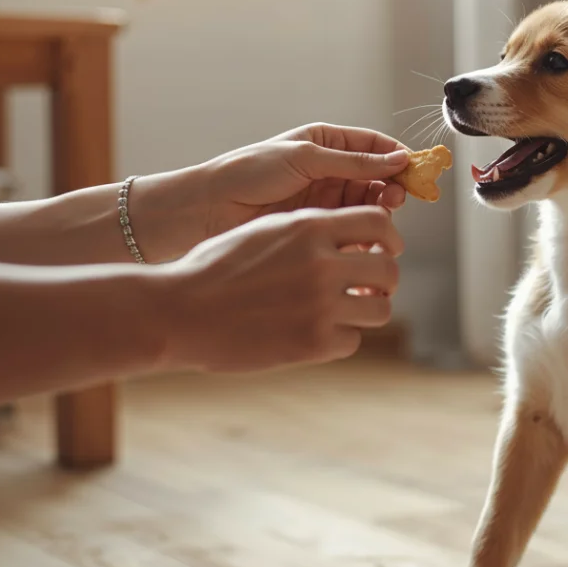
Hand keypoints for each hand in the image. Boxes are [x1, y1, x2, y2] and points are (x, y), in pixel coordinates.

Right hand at [160, 205, 401, 370]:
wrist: (178, 312)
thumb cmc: (215, 269)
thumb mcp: (264, 232)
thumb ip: (310, 232)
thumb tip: (353, 239)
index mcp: (309, 227)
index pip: (379, 222)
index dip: (388, 238)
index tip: (383, 251)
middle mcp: (322, 264)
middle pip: (388, 270)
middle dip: (385, 280)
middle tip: (371, 289)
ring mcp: (320, 306)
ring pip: (380, 309)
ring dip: (367, 311)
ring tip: (347, 312)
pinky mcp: (313, 344)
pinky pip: (352, 341)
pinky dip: (339, 339)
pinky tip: (316, 334)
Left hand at [201, 122, 409, 230]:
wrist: (210, 209)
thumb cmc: (249, 173)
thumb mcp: (305, 158)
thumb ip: (354, 162)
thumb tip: (399, 158)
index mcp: (325, 143)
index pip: (375, 145)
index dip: (399, 157)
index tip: (418, 173)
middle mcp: (329, 169)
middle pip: (378, 176)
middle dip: (392, 187)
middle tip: (397, 200)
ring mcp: (324, 199)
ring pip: (368, 204)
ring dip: (379, 210)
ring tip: (379, 219)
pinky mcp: (318, 225)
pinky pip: (351, 226)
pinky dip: (363, 232)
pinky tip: (364, 237)